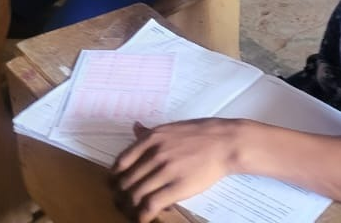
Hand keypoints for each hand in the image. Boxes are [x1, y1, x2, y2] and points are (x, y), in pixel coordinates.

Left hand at [112, 120, 244, 221]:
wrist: (224, 143)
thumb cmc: (199, 134)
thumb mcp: (170, 128)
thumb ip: (150, 132)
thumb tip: (135, 127)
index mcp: (151, 139)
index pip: (121, 162)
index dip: (115, 177)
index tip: (117, 184)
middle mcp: (154, 154)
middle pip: (126, 181)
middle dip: (121, 195)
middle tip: (124, 202)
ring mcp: (165, 171)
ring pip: (135, 195)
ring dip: (131, 207)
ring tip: (134, 211)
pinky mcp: (176, 187)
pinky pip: (150, 205)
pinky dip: (142, 215)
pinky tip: (144, 218)